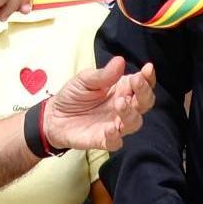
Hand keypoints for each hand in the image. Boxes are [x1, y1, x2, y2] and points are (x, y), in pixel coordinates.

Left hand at [37, 58, 157, 152]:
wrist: (54, 116)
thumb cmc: (73, 96)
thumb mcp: (84, 80)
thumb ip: (103, 74)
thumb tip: (120, 61)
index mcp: (122, 89)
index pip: (142, 84)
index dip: (148, 78)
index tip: (147, 69)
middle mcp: (123, 107)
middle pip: (144, 103)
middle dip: (144, 92)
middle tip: (136, 82)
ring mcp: (115, 124)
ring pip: (134, 122)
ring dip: (130, 113)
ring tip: (119, 103)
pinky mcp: (104, 140)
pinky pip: (116, 142)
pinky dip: (115, 136)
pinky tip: (110, 128)